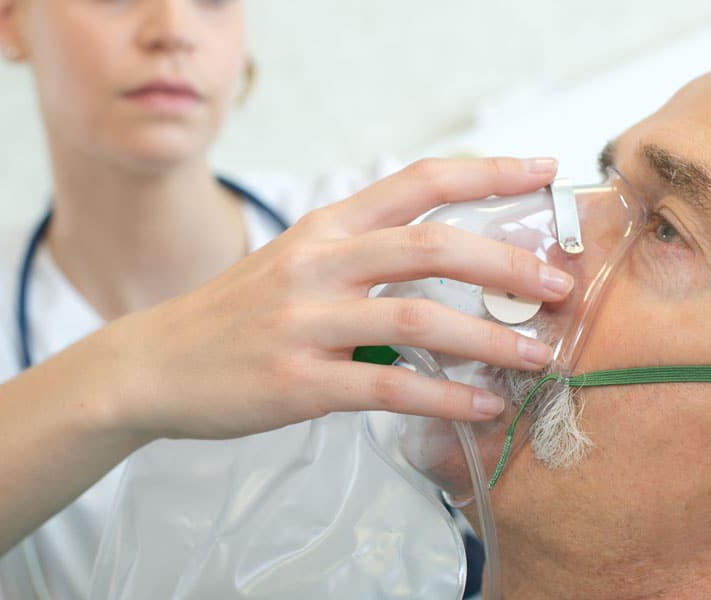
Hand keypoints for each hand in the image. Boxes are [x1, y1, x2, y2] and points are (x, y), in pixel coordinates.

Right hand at [98, 157, 575, 439]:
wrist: (150, 366)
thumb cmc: (234, 317)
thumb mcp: (293, 263)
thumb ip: (361, 256)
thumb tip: (449, 264)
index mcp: (325, 227)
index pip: (418, 181)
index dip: (489, 172)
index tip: (545, 170)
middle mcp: (318, 263)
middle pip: (432, 244)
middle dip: (507, 263)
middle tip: (560, 285)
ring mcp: (305, 322)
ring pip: (419, 316)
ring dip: (489, 337)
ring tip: (537, 355)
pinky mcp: (298, 381)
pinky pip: (389, 384)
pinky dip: (445, 396)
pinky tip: (483, 407)